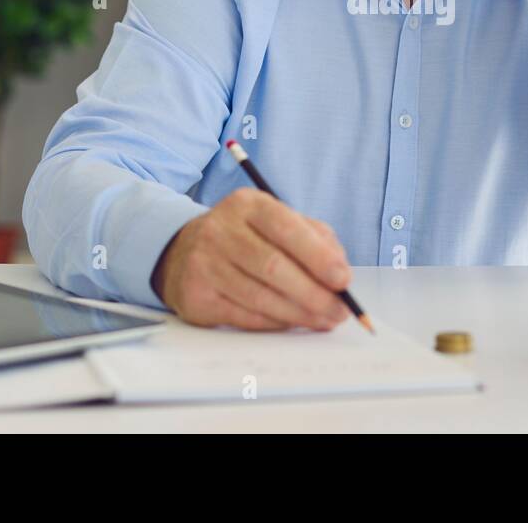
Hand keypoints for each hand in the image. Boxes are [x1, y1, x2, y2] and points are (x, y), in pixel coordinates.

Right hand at [151, 187, 352, 330]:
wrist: (184, 251)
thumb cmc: (247, 237)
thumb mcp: (278, 222)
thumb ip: (316, 239)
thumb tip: (341, 273)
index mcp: (247, 204)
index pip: (286, 228)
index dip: (318, 256)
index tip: (343, 280)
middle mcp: (220, 230)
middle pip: (273, 266)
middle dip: (313, 293)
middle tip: (339, 310)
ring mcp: (204, 263)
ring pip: (260, 297)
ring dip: (299, 314)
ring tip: (324, 320)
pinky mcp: (196, 296)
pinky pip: (244, 316)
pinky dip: (275, 323)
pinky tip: (294, 323)